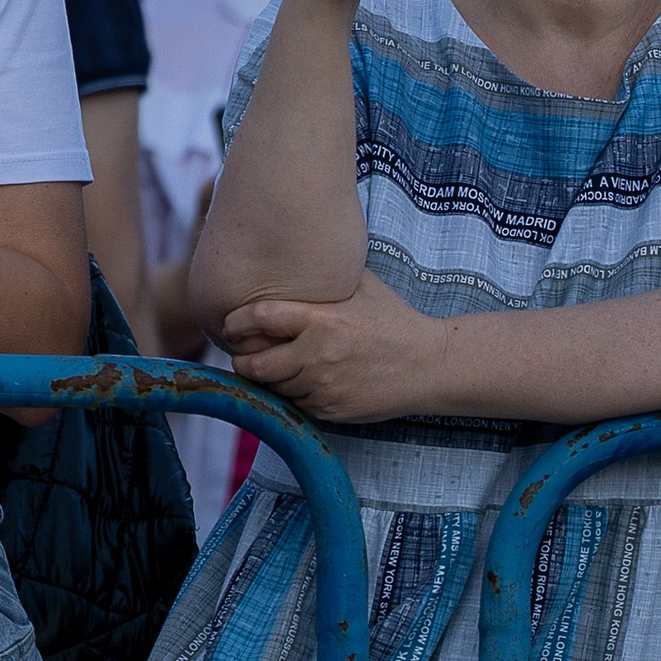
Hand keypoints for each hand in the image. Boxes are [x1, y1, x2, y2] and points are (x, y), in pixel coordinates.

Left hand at [225, 271, 443, 425]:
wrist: (430, 365)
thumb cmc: (393, 320)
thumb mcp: (362, 286)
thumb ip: (327, 274)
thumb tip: (293, 249)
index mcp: (321, 319)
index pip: (260, 319)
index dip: (237, 322)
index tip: (231, 325)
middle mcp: (318, 355)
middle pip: (256, 364)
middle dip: (243, 361)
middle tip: (243, 355)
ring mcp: (325, 387)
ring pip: (275, 389)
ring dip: (269, 381)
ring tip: (271, 367)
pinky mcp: (332, 411)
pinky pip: (296, 406)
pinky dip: (293, 396)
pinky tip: (301, 382)